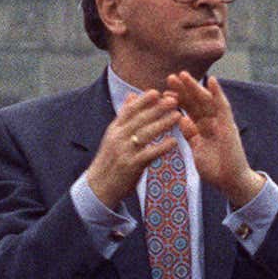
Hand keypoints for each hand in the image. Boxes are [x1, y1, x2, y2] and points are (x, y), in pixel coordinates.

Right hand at [86, 91, 182, 208]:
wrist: (99, 187)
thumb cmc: (111, 159)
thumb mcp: (114, 135)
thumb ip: (125, 116)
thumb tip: (132, 95)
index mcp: (115, 129)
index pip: (129, 110)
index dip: (143, 101)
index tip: (157, 91)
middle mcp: (118, 138)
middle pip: (139, 120)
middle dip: (157, 108)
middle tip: (174, 99)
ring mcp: (124, 151)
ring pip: (145, 134)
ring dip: (163, 124)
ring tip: (178, 115)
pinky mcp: (131, 165)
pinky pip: (149, 154)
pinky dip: (162, 147)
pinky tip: (174, 142)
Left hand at [166, 73, 262, 207]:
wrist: (231, 181)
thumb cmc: (215, 169)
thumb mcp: (197, 149)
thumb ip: (190, 134)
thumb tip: (181, 119)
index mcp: (203, 128)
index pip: (188, 111)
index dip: (176, 100)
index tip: (162, 91)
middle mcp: (213, 122)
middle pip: (196, 102)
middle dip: (183, 90)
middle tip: (170, 77)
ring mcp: (221, 123)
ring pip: (206, 101)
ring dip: (195, 87)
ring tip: (184, 74)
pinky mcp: (229, 125)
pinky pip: (223, 107)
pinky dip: (218, 93)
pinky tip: (212, 80)